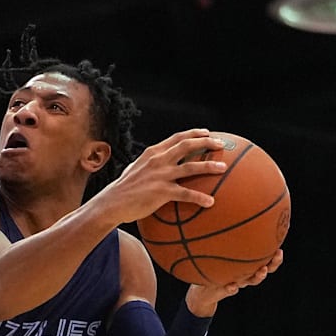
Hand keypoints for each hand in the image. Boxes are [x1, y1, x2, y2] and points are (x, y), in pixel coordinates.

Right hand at [106, 129, 227, 222]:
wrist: (112, 202)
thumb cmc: (126, 188)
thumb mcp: (138, 168)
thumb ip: (152, 163)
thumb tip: (164, 162)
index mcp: (153, 152)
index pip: (177, 138)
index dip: (193, 133)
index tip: (207, 132)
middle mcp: (158, 160)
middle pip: (187, 146)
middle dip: (206, 142)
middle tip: (221, 144)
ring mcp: (160, 175)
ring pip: (190, 167)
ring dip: (209, 166)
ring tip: (223, 168)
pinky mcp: (161, 192)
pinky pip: (186, 194)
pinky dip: (200, 198)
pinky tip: (211, 202)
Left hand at [185, 247, 283, 314]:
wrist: (204, 291)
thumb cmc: (214, 268)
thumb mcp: (221, 253)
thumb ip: (229, 240)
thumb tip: (235, 219)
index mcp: (249, 267)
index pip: (267, 261)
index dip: (276, 256)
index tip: (280, 247)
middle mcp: (247, 275)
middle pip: (265, 269)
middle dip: (273, 263)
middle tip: (278, 254)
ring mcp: (238, 283)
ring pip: (252, 280)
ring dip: (258, 276)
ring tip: (262, 270)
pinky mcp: (226, 290)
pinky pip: (231, 289)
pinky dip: (233, 288)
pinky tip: (232, 285)